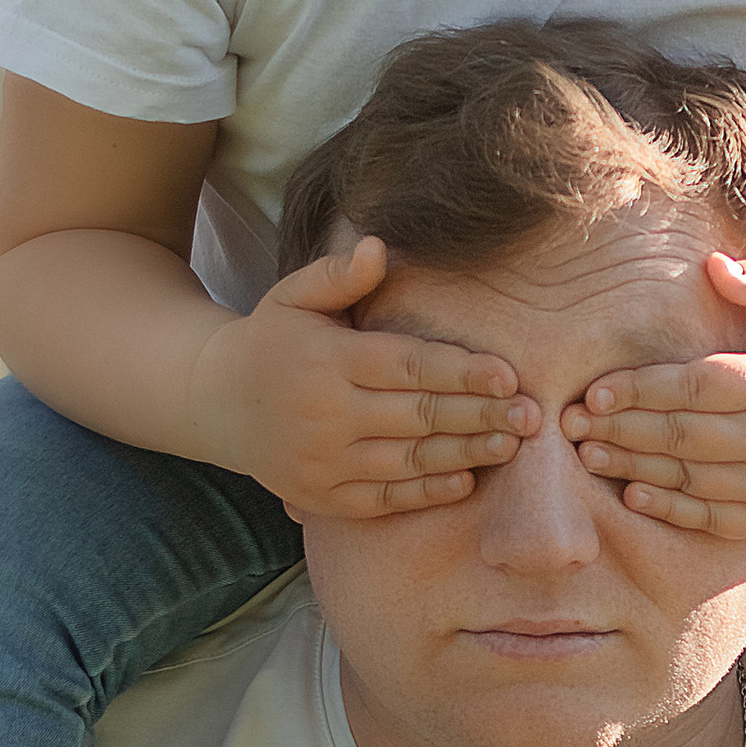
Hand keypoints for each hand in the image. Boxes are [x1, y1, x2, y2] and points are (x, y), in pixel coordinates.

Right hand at [193, 236, 538, 518]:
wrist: (214, 403)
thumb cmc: (272, 340)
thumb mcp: (294, 295)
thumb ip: (339, 274)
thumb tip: (380, 247)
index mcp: (327, 362)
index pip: (407, 367)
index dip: (461, 373)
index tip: (509, 374)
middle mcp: (326, 415)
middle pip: (418, 417)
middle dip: (479, 417)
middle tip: (532, 416)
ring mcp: (323, 462)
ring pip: (408, 461)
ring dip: (465, 454)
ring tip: (512, 445)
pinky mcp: (323, 498)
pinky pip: (384, 500)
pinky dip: (426, 493)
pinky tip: (465, 480)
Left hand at [563, 251, 745, 538]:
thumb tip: (713, 264)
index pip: (697, 386)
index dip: (641, 390)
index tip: (594, 391)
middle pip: (684, 435)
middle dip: (622, 430)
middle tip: (571, 425)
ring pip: (690, 478)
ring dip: (633, 468)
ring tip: (589, 455)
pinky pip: (711, 517)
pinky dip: (670, 509)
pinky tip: (633, 494)